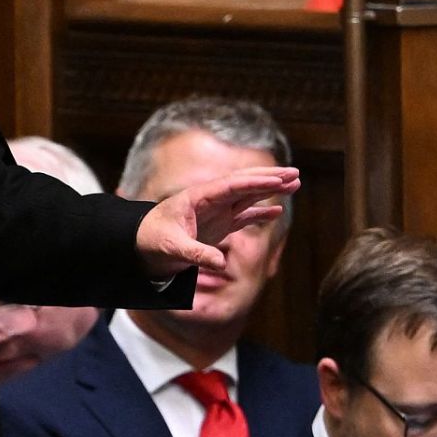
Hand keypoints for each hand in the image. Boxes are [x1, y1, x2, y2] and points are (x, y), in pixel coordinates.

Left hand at [135, 167, 299, 279]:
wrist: (140, 247)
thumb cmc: (152, 242)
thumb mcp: (172, 248)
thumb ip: (196, 253)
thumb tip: (219, 264)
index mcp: (197, 197)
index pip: (231, 186)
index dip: (255, 182)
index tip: (277, 179)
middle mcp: (209, 200)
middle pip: (244, 184)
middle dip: (269, 178)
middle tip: (295, 172)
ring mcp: (215, 212)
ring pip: (247, 197)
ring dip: (270, 190)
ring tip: (295, 183)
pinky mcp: (218, 225)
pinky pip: (243, 215)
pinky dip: (260, 212)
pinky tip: (277, 209)